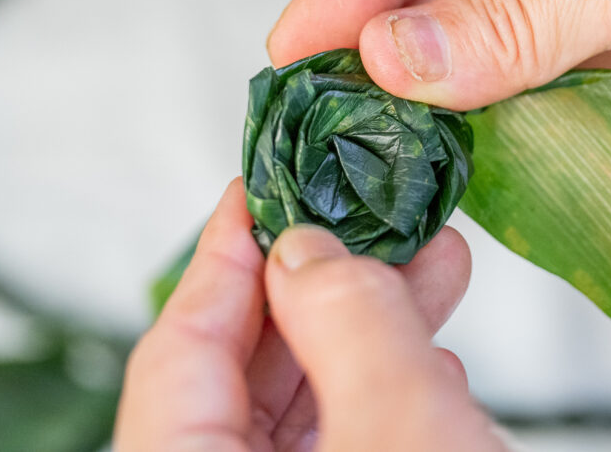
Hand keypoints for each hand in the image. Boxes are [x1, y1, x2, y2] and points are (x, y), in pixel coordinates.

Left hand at [114, 179, 502, 450]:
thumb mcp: (398, 428)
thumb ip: (347, 323)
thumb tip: (307, 250)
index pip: (177, 346)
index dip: (224, 251)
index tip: (257, 183)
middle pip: (242, 369)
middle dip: (321, 282)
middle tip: (362, 217)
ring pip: (303, 403)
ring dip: (368, 330)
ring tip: (431, 268)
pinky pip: (341, 438)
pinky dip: (383, 389)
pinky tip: (434, 355)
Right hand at [267, 0, 610, 168]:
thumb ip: (517, 14)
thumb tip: (394, 58)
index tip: (302, 35)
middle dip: (388, 40)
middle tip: (322, 98)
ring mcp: (601, 5)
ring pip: (487, 52)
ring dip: (437, 96)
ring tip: (374, 138)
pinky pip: (537, 107)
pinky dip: (496, 135)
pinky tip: (457, 158)